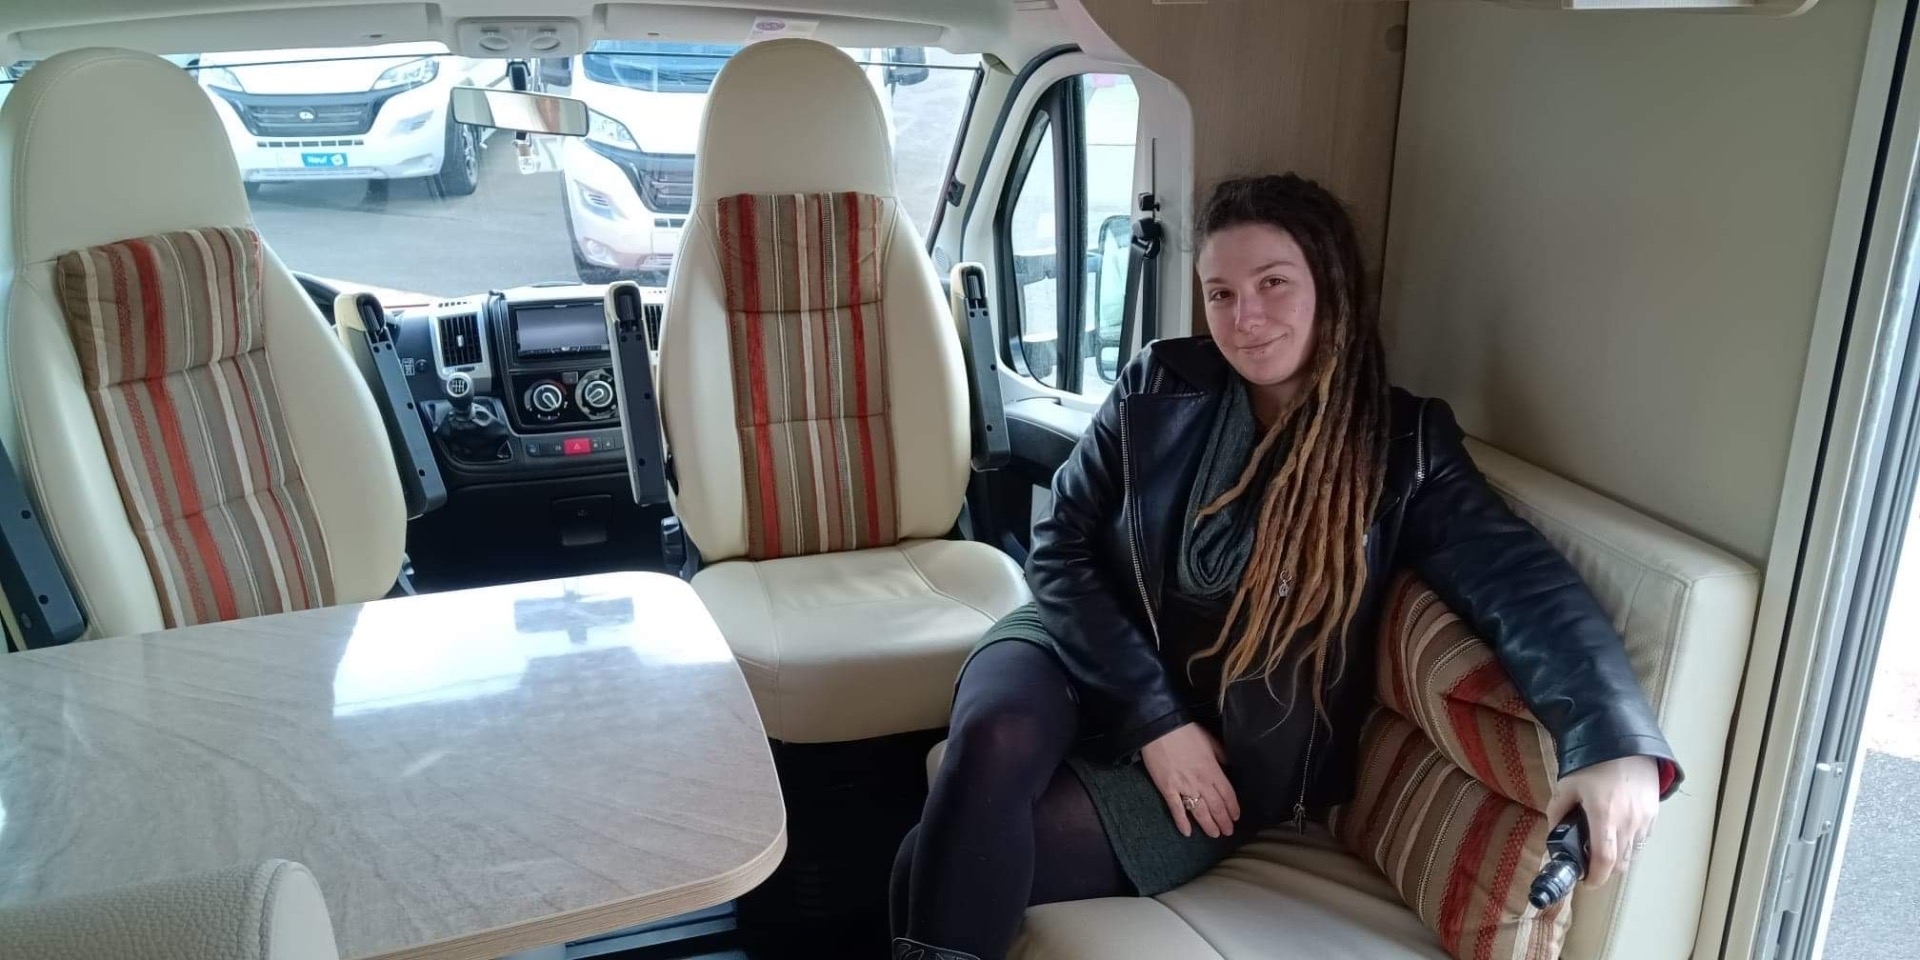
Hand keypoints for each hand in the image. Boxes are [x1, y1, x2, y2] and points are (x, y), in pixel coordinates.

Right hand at [1141, 722, 1240, 838]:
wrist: (1160, 729)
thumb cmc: (1186, 732)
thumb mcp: (1209, 740)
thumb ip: (1221, 755)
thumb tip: (1229, 764)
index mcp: (1213, 770)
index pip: (1227, 794)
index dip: (1233, 807)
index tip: (1236, 817)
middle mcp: (1201, 782)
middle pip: (1216, 806)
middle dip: (1223, 821)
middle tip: (1228, 832)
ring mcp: (1184, 787)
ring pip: (1200, 811)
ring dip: (1208, 825)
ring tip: (1214, 835)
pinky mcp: (1167, 789)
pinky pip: (1176, 809)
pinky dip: (1182, 822)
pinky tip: (1187, 832)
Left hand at [1544, 755, 1660, 886]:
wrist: (1625, 742)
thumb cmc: (1593, 763)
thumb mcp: (1567, 786)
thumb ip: (1558, 813)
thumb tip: (1554, 835)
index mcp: (1604, 817)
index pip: (1604, 861)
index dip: (1595, 877)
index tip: (1586, 881)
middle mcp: (1628, 822)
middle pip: (1620, 863)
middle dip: (1604, 870)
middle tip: (1590, 864)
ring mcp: (1644, 819)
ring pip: (1632, 853)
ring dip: (1618, 857)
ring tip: (1603, 845)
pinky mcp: (1654, 813)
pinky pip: (1642, 838)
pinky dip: (1630, 842)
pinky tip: (1617, 830)